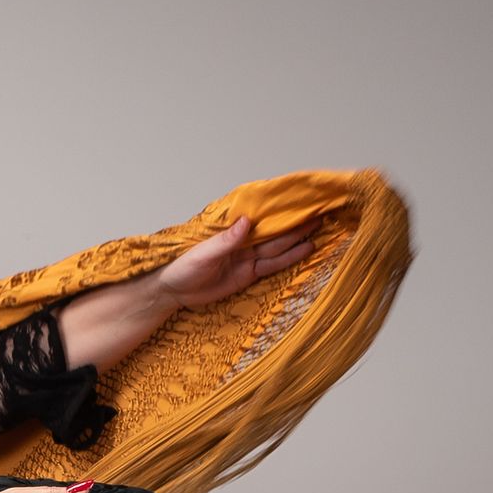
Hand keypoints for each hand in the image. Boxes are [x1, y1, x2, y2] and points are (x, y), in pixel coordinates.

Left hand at [145, 216, 318, 312]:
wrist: (172, 291)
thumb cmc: (181, 268)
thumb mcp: (202, 254)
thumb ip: (226, 240)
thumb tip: (246, 221)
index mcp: (232, 233)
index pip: (262, 220)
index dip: (280, 212)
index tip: (300, 201)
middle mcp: (243, 244)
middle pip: (275, 233)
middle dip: (296, 223)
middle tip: (320, 211)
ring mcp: (247, 259)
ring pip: (278, 248)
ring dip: (298, 239)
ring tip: (319, 228)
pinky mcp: (248, 275)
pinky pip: (272, 266)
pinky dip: (289, 259)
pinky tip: (305, 250)